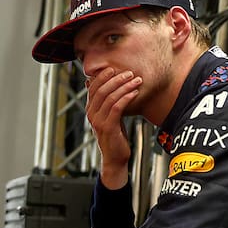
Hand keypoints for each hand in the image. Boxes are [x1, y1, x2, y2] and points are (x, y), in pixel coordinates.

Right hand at [86, 68, 140, 188]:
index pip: (93, 87)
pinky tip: (135, 93)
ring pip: (110, 97)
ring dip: (124, 86)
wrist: (115, 158)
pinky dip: (126, 98)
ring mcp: (98, 122)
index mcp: (90, 110)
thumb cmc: (114, 136)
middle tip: (130, 73)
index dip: (103, 76)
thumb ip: (106, 102)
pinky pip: (117, 108)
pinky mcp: (108, 128)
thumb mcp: (109, 116)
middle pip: (101, 90)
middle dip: (116, 79)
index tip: (115, 68)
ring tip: (137, 80)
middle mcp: (91, 114)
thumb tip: (106, 87)